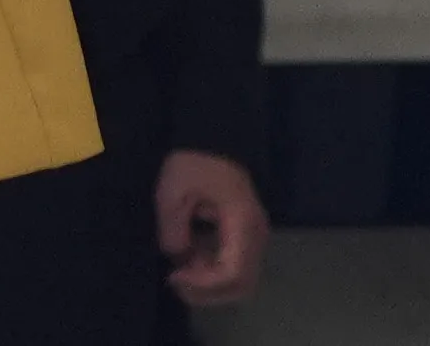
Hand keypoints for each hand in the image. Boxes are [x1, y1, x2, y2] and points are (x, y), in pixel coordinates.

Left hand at [156, 148, 267, 305]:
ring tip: (179, 270)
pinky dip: (212, 270)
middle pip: (242, 284)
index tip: (174, 275)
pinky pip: (234, 264)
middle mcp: (256, 236)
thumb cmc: (194, 163)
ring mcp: (253, 237)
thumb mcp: (173, 192)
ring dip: (209, 283)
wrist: (213, 138)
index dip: (204, 284)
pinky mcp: (245, 235)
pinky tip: (188, 260)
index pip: (233, 273)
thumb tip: (177, 258)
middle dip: (208, 291)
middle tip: (175, 281)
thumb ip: (173, 229)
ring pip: (239, 279)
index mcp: (242, 224)